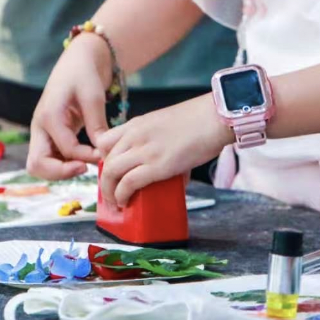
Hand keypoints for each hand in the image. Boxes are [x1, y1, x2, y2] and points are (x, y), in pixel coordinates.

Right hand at [26, 34, 114, 179]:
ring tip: (86, 166)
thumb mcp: (93, 96)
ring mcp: (42, 133)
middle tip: (86, 169)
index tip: (104, 155)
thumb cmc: (85, 74)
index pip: (65, 149)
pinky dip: (63, 165)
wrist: (77, 61)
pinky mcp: (49, 136)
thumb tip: (103, 152)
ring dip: (60, 172)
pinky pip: (50, 159)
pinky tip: (84, 160)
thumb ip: (97, 124)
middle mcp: (40, 127)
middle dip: (60, 173)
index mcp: (49, 115)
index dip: (86, 157)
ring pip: (40, 166)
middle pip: (37, 165)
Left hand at [94, 97, 231, 207]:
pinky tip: (126, 202)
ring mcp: (144, 150)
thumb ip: (162, 145)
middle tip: (112, 193)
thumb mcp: (168, 125)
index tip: (112, 173)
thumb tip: (175, 174)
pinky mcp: (156, 165)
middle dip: (105, 180)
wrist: (216, 116)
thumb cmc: (201, 120)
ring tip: (117, 203)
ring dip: (110, 192)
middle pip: (104, 159)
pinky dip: (122, 195)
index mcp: (137, 123)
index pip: (104, 141)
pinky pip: (127, 183)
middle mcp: (135, 135)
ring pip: (110, 172)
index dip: (104, 160)